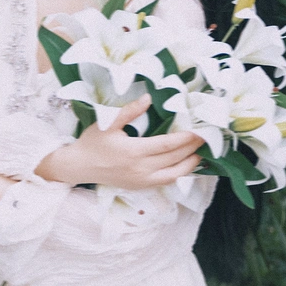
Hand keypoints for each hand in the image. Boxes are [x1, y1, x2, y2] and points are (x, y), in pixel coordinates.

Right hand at [35, 94, 202, 189]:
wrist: (79, 167)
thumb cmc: (92, 142)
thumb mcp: (108, 123)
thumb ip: (129, 111)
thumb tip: (148, 98)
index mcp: (134, 152)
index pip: (167, 145)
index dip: (185, 138)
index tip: (199, 130)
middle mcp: (141, 169)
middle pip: (174, 159)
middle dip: (192, 148)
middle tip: (206, 138)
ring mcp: (141, 180)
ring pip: (173, 175)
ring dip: (189, 164)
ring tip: (201, 153)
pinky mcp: (140, 187)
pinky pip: (165, 181)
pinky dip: (178, 174)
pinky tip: (185, 165)